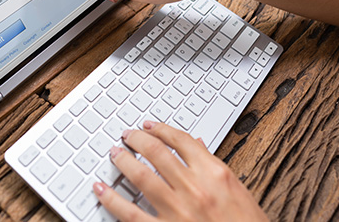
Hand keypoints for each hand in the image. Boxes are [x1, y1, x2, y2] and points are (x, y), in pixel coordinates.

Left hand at [93, 122, 267, 221]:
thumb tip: (196, 145)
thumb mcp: (237, 191)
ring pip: (140, 176)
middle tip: (126, 136)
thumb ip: (214, 167)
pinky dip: (111, 199)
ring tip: (114, 154)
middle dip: (137, 140)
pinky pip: (130, 213)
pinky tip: (101, 190)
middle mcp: (195, 188)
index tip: (149, 126)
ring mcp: (178, 210)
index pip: (182, 141)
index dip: (161, 129)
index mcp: (216, 174)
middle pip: (157, 152)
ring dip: (123, 161)